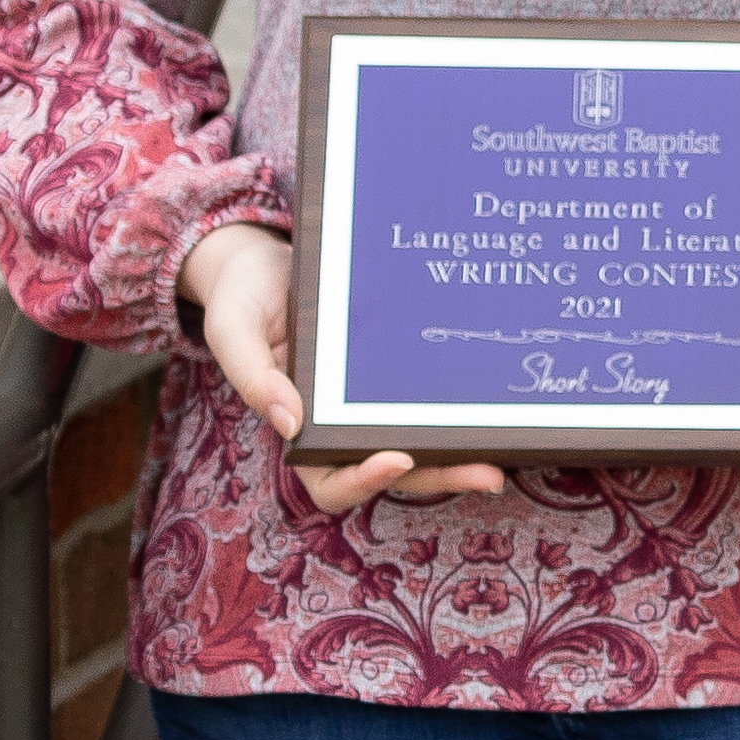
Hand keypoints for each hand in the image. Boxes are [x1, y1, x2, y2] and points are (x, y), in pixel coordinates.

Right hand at [183, 221, 508, 514]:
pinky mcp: (399, 366)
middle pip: (396, 469)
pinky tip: (499, 396)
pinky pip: (431, 394)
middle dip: (440, 475)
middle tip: (488, 474)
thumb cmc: (243, 297)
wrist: (266, 256)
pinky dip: (462, 403)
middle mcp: (342, 420)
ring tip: (507, 450)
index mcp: (299, 425)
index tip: (396, 459)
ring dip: (463, 450)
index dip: (364, 482)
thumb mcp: (232, 329)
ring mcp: (374, 396)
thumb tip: (290, 424)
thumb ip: (253, 375)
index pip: (330, 481)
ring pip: (423, 438)